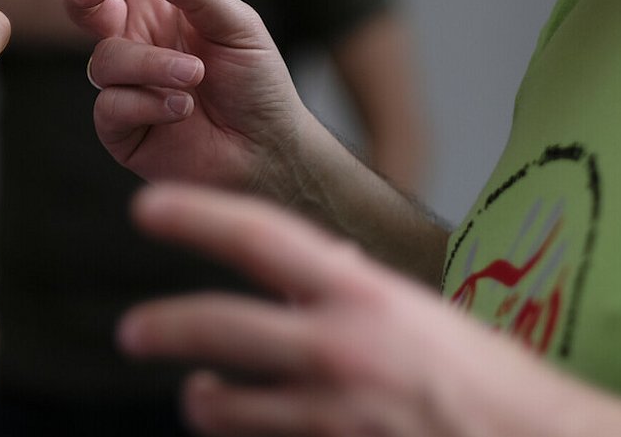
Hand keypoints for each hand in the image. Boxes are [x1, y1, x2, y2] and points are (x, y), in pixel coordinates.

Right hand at [23, 0, 316, 187]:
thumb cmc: (258, 83)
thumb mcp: (239, 25)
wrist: (267, 150)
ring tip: (194, 78)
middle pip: (84, 2)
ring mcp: (124, 82)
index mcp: (158, 2)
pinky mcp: (120, 126)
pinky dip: (148, 103)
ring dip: (151, 65)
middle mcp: (134, 37)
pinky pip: (110, 105)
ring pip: (106, 59)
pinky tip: (181, 109)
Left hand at [119, 185, 620, 436]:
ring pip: (226, 407)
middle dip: (165, 326)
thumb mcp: (419, 316)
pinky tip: (253, 432)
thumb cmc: (488, 378)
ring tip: (197, 396)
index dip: (196, 216)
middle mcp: (340, 349)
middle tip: (132, 330)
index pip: (260, 237)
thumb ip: (358, 297)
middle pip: (218, 327)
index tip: (148, 206)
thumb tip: (316, 278)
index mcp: (363, 295)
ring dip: (204, 401)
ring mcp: (333, 414)